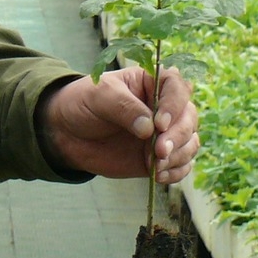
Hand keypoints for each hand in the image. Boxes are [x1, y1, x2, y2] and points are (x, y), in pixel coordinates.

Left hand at [38, 67, 199, 185]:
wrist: (68, 133)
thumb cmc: (84, 103)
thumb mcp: (99, 96)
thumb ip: (124, 107)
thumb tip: (149, 128)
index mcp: (153, 82)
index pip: (178, 88)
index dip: (174, 106)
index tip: (159, 125)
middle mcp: (165, 106)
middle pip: (189, 117)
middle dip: (177, 136)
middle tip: (158, 151)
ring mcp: (165, 132)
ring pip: (190, 142)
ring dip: (178, 156)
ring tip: (155, 166)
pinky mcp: (161, 156)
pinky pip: (181, 164)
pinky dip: (175, 172)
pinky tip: (158, 176)